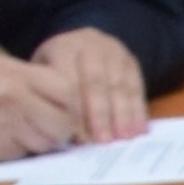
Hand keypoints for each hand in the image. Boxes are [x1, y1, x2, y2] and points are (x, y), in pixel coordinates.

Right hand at [0, 51, 84, 163]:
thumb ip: (34, 86)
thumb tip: (75, 110)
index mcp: (15, 72)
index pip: (67, 89)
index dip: (70, 105)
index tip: (60, 112)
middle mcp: (13, 93)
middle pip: (65, 119)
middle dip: (61, 129)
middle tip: (45, 129)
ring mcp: (6, 120)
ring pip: (50, 140)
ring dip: (43, 143)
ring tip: (21, 135)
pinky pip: (29, 153)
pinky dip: (25, 152)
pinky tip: (8, 143)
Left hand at [31, 29, 146, 143]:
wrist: (81, 46)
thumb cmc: (57, 71)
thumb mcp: (44, 77)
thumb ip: (52, 100)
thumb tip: (68, 136)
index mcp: (63, 47)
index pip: (69, 80)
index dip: (74, 109)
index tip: (78, 136)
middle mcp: (90, 45)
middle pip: (96, 82)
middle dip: (100, 114)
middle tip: (103, 139)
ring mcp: (114, 52)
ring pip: (119, 85)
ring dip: (123, 114)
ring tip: (124, 137)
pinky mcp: (132, 61)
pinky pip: (137, 87)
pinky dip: (138, 110)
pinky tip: (139, 128)